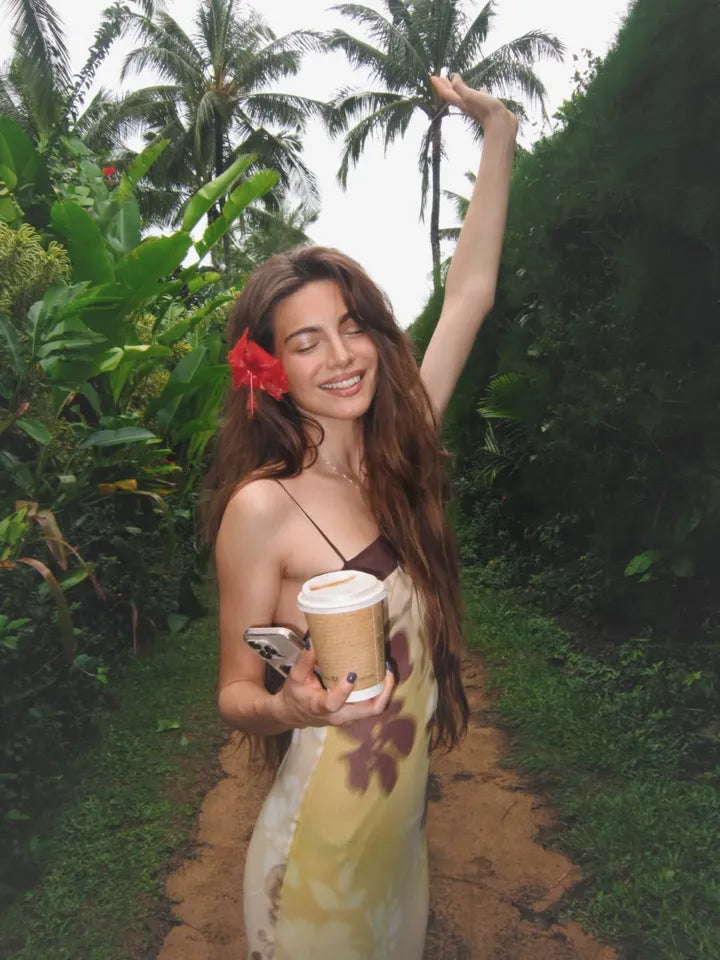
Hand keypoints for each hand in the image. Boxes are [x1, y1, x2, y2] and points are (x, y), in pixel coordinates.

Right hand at [273, 645, 395, 727]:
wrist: (295, 713)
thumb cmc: (296, 695)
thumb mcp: (295, 677)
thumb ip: (304, 660)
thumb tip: (314, 641)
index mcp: (321, 707)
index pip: (334, 704)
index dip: (344, 691)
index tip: (352, 674)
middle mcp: (339, 716)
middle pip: (368, 711)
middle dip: (382, 693)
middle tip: (386, 671)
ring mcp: (349, 717)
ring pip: (373, 709)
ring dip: (384, 692)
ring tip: (386, 670)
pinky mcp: (354, 714)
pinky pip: (371, 706)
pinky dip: (379, 692)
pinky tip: (379, 675)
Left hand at [431, 73, 517, 133]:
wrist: (501, 125)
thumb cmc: (486, 110)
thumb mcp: (470, 96)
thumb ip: (460, 87)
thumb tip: (452, 77)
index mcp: (461, 102)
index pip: (446, 92)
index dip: (439, 85)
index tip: (432, 77)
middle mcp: (467, 104)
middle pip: (453, 94)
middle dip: (447, 86)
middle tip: (441, 78)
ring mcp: (477, 106)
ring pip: (466, 95)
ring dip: (461, 88)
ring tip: (459, 82)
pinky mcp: (487, 106)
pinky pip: (481, 97)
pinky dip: (480, 92)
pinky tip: (483, 88)